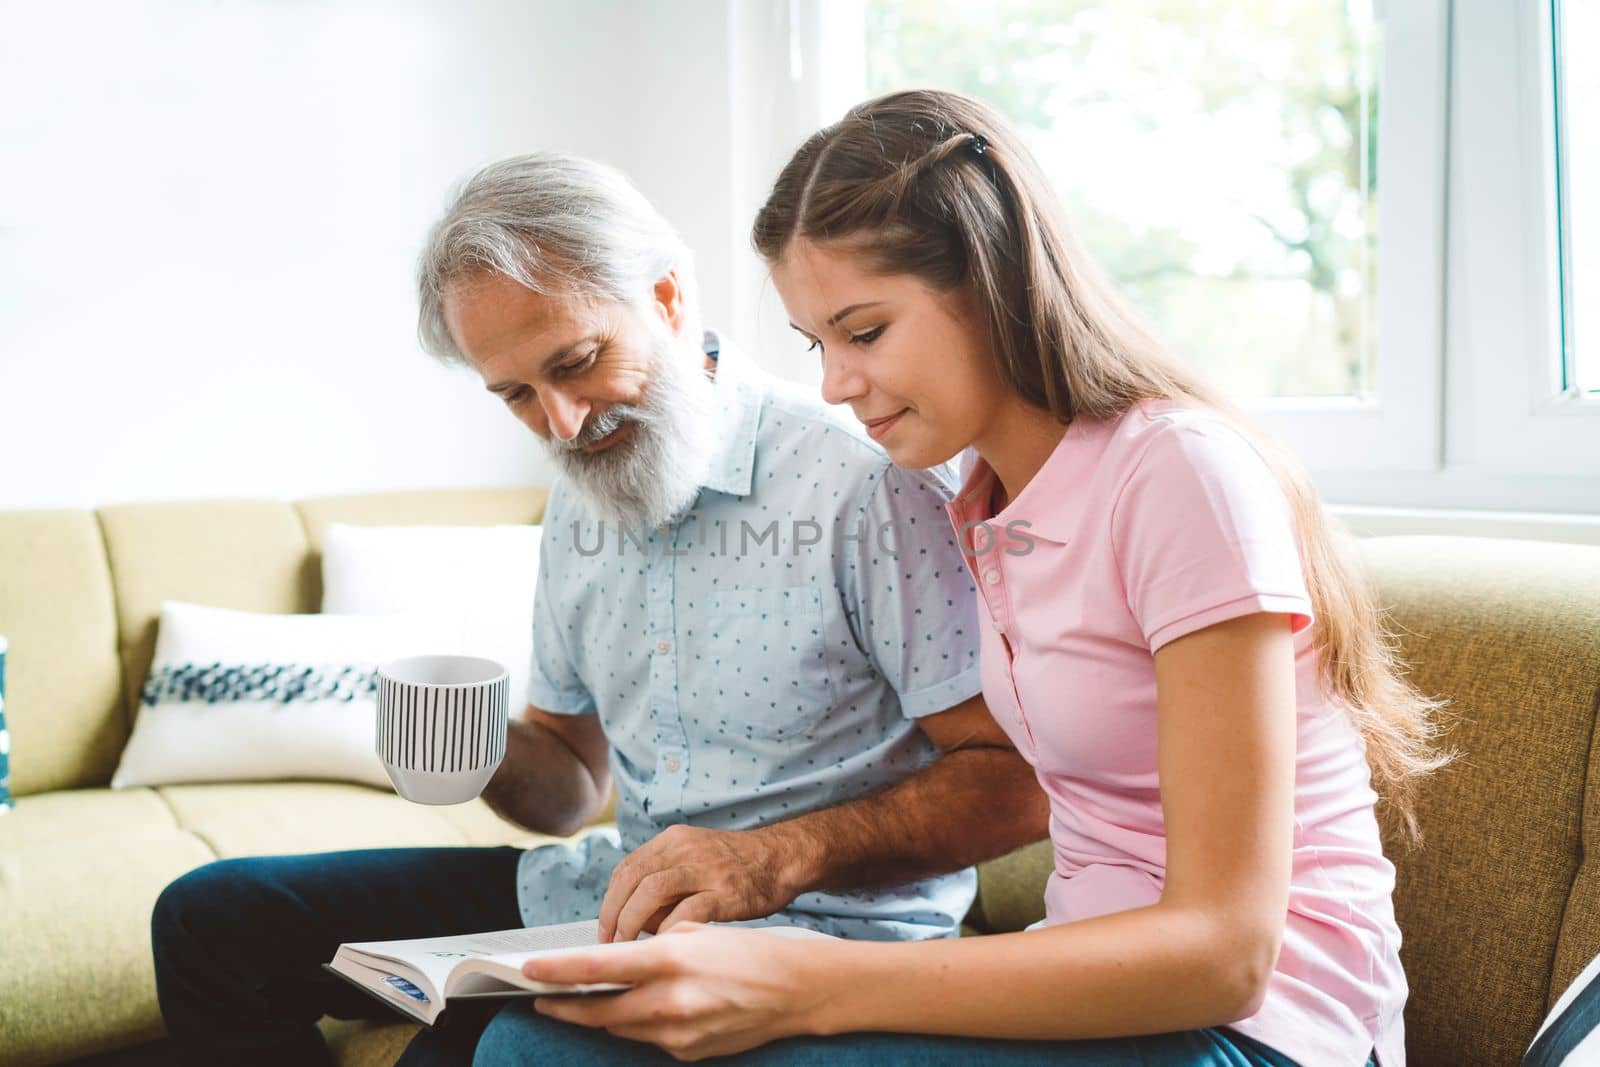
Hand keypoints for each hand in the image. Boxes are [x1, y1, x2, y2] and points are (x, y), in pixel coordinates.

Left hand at [526, 923, 833, 1060]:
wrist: (797, 990)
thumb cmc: (748, 951)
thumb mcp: (697, 933)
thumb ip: (652, 947)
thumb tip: (613, 962)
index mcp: (671, 959)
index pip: (598, 967)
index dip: (557, 971)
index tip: (529, 971)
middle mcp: (671, 1000)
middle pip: (599, 1010)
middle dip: (566, 1005)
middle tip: (542, 998)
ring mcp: (679, 1033)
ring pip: (620, 1028)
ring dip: (602, 1015)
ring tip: (588, 1001)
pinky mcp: (688, 1053)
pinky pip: (649, 1039)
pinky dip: (639, 1025)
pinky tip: (643, 1010)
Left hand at [598, 825, 812, 942]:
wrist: (783, 858)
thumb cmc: (736, 866)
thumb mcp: (695, 856)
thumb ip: (664, 878)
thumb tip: (630, 918)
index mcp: (673, 840)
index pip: (626, 869)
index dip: (609, 902)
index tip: (605, 928)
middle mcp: (685, 849)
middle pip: (632, 879)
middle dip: (614, 915)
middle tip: (609, 945)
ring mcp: (706, 869)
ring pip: (651, 892)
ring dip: (632, 923)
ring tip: (628, 948)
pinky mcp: (725, 892)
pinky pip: (685, 913)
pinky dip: (667, 932)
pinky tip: (664, 948)